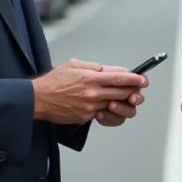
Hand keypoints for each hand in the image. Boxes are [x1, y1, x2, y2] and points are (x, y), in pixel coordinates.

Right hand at [32, 59, 147, 124]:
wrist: (38, 99)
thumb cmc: (55, 81)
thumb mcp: (75, 65)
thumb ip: (96, 67)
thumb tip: (113, 71)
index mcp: (91, 77)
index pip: (119, 78)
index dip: (135, 79)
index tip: (143, 79)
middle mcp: (92, 93)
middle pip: (122, 93)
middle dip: (133, 91)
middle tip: (138, 89)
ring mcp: (90, 107)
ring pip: (115, 105)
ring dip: (121, 102)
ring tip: (121, 98)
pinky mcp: (86, 117)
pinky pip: (103, 114)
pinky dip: (106, 110)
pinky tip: (104, 105)